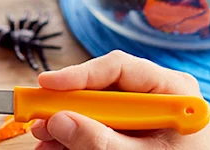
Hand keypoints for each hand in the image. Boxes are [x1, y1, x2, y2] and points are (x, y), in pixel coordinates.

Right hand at [30, 50, 209, 149]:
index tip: (47, 84)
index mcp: (173, 90)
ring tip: (42, 138)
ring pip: (96, 108)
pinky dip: (77, 136)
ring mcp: (144, 113)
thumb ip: (100, 141)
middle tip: (37, 115)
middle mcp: (157, 94)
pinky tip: (56, 145)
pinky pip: (101, 126)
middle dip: (67, 104)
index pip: (119, 67)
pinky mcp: (133, 129)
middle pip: (103, 87)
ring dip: (67, 123)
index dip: (79, 74)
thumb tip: (59, 121)